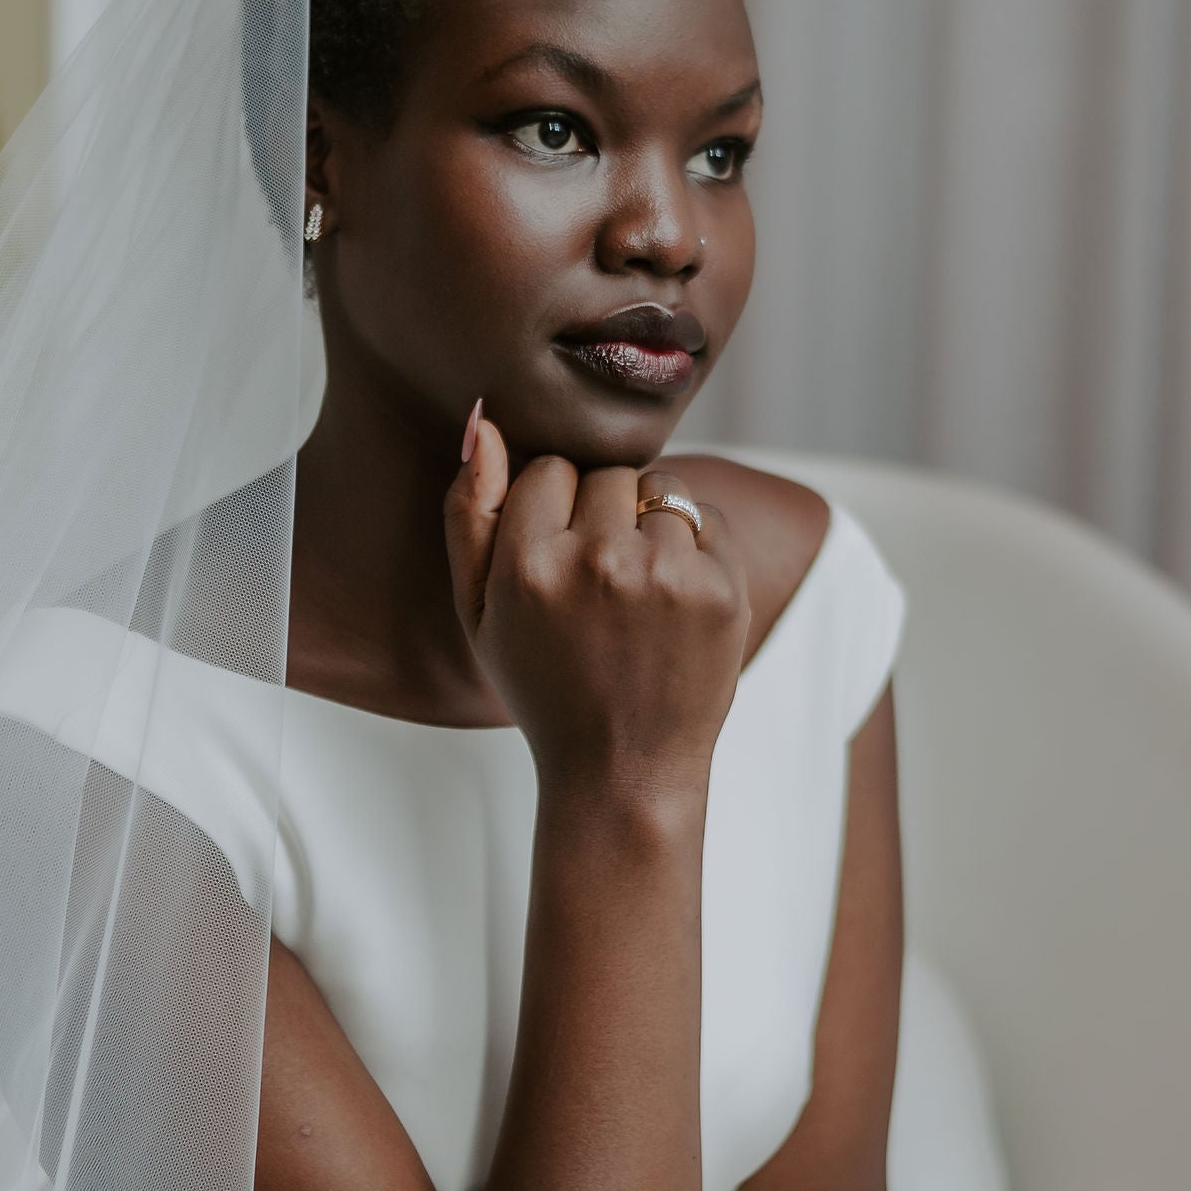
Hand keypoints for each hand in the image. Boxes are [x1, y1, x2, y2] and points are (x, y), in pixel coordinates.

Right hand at [443, 412, 749, 804]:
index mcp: (527, 564)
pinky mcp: (720, 588)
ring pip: (659, 489)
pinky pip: (708, 518)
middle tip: (600, 583)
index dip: (553, 510)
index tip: (558, 559)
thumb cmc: (543, 686)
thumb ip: (469, 514)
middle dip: (603, 513)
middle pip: (607, 473)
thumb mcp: (478, 612)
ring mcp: (665, 575)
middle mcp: (597, 562)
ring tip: (638, 592)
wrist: (622, 768)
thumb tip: (483, 422)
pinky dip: (695, 547)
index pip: (548, 467)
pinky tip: (674, 601)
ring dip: (650, 526)